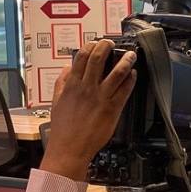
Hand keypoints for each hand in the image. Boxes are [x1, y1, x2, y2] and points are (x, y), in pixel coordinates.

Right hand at [38, 40, 136, 180]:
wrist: (70, 149)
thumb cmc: (63, 129)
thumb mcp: (57, 102)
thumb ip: (62, 83)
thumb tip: (66, 68)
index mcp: (72, 85)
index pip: (81, 57)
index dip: (90, 46)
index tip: (96, 43)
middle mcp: (87, 88)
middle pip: (98, 59)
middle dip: (107, 47)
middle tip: (112, 43)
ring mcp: (100, 98)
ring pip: (116, 73)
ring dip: (125, 60)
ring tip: (131, 55)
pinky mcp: (112, 109)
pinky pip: (124, 90)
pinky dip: (130, 79)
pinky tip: (133, 74)